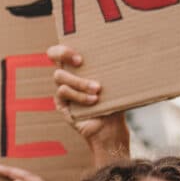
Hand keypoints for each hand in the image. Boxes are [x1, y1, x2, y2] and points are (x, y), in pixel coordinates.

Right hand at [48, 44, 128, 166]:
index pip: (61, 53)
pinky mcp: (61, 104)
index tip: (78, 53)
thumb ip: (111, 71)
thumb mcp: (115, 85)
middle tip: (81, 61)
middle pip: (54, 58)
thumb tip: (125, 54)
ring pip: (60, 77)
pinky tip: (93, 101)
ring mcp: (63, 91)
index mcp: (78, 69)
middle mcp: (68, 77)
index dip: (63, 49)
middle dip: (65, 55)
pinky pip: (63, 93)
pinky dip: (79, 96)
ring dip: (79, 82)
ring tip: (97, 90)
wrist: (112, 130)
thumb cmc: (115, 105)